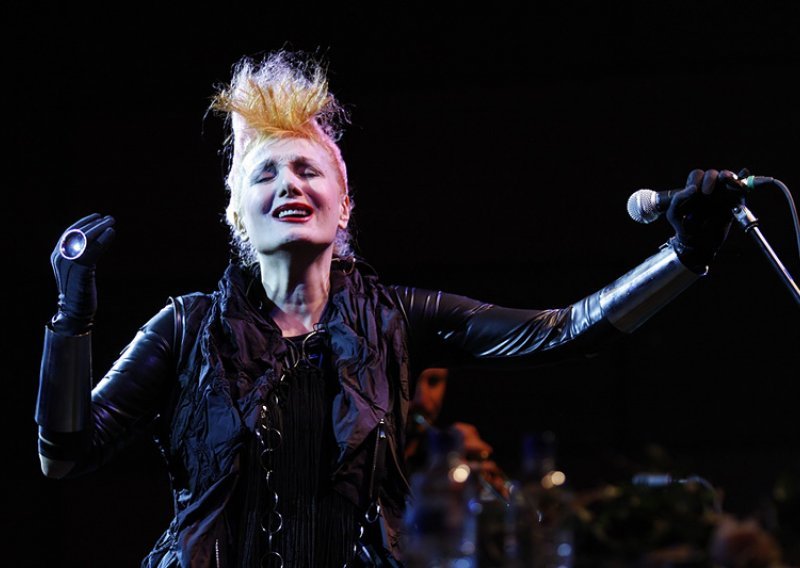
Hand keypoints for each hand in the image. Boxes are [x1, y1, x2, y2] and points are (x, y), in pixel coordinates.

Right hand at [50, 213, 115, 333]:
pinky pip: (93, 251)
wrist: (74, 311)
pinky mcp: (80, 270)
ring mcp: (69, 263)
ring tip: (112, 223)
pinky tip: (111, 233)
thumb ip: (81, 255)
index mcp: (57, 255)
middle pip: (78, 233)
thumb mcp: (78, 269)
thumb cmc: (79, 290)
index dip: (84, 222)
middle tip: (110, 218)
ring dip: (100, 229)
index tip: (97, 216)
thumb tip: (94, 240)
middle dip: (94, 224)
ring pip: (85, 240)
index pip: (69, 232)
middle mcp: (60, 257)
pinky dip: (103, 240)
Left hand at [666, 168, 745, 272]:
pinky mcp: (736, 203)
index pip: (697, 175)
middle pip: (712, 174)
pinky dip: (744, 184)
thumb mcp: (674, 214)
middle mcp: (709, 189)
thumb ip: (678, 199)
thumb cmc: (683, 228)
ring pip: (728, 179)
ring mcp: (723, 195)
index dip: (697, 180)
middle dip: (711, 179)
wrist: (698, 245)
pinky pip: (742, 190)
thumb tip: (693, 188)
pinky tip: (743, 182)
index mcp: (694, 189)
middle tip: (706, 192)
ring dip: (729, 178)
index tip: (696, 191)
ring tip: (727, 181)